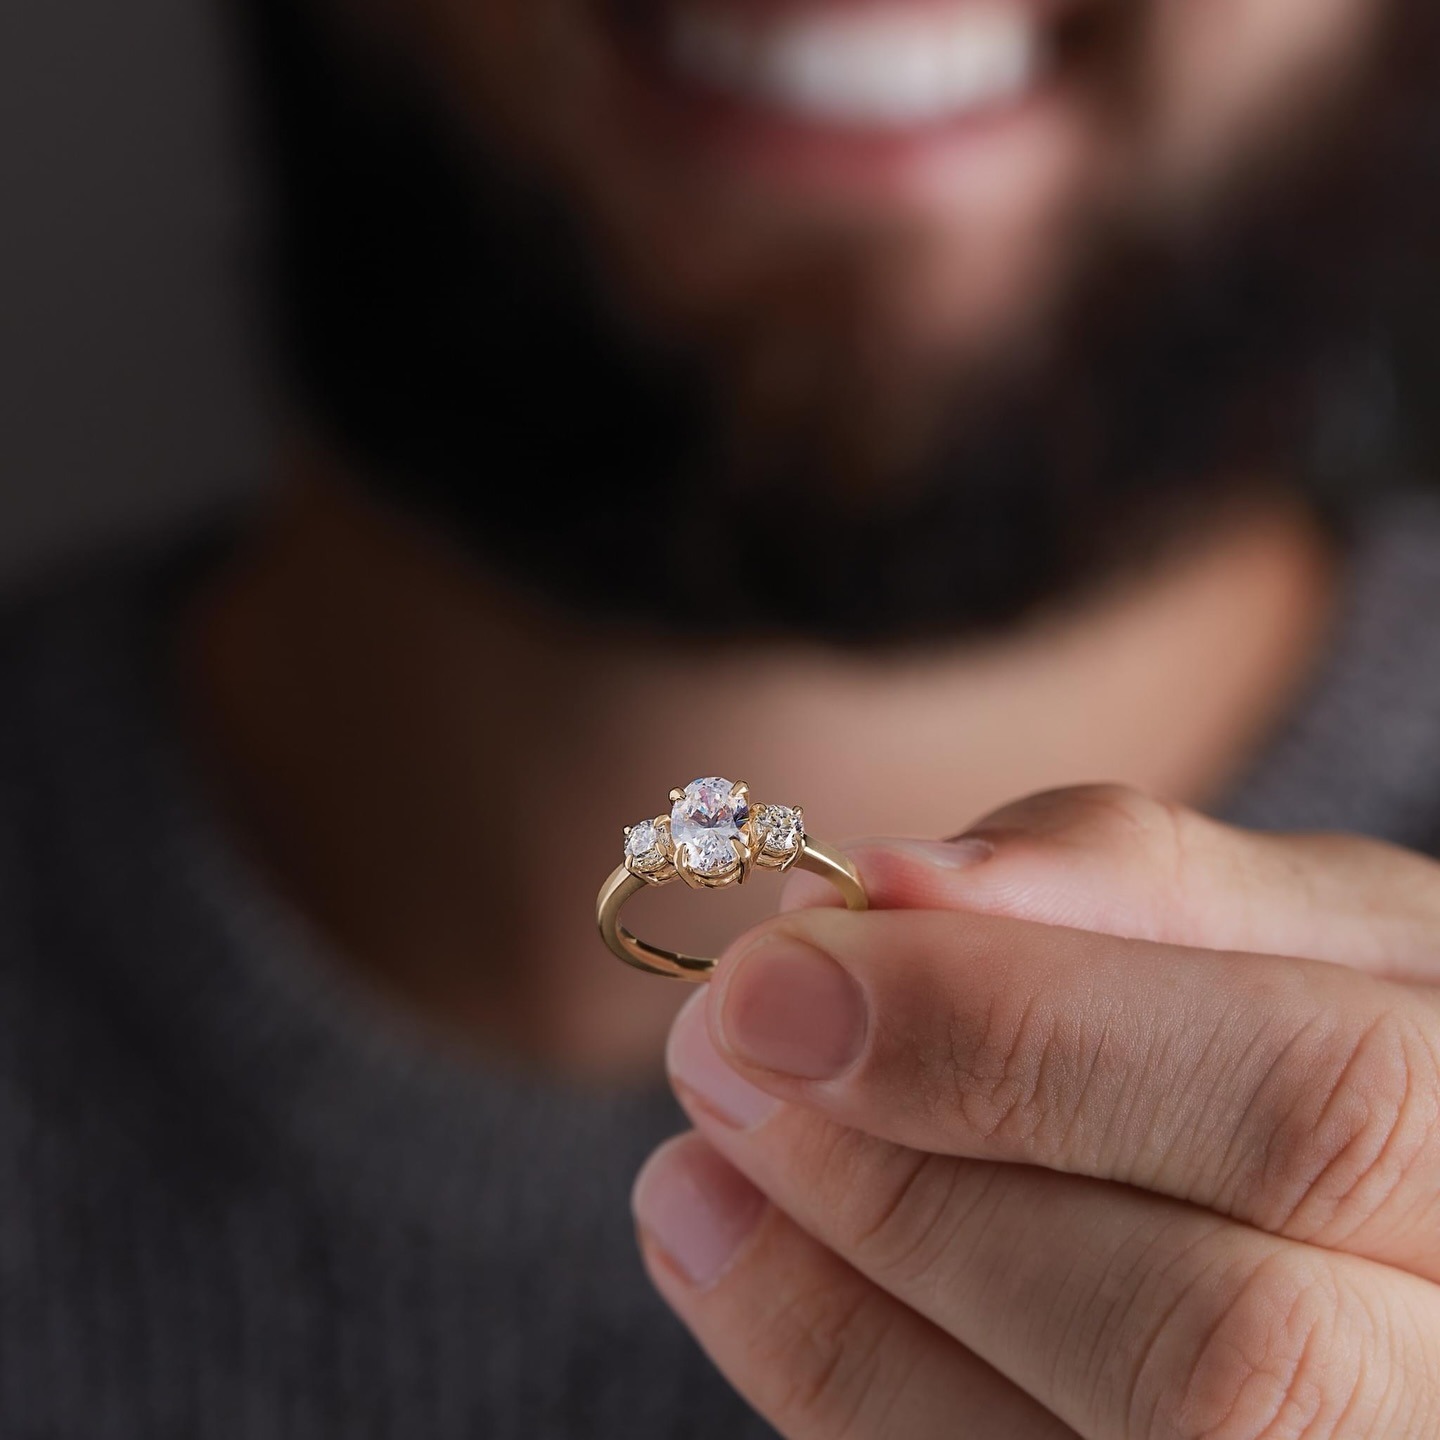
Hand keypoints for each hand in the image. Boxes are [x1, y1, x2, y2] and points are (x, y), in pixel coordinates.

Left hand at [633, 786, 1439, 1438]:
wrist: (1427, 1228)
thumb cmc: (1388, 1048)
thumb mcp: (1329, 932)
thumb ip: (1133, 885)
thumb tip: (887, 886)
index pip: (1307, 1108)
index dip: (1013, 1032)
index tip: (777, 966)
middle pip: (1212, 1345)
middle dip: (909, 1184)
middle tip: (716, 1052)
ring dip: (839, 1314)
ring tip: (694, 1169)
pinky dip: (853, 1393)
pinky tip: (749, 1274)